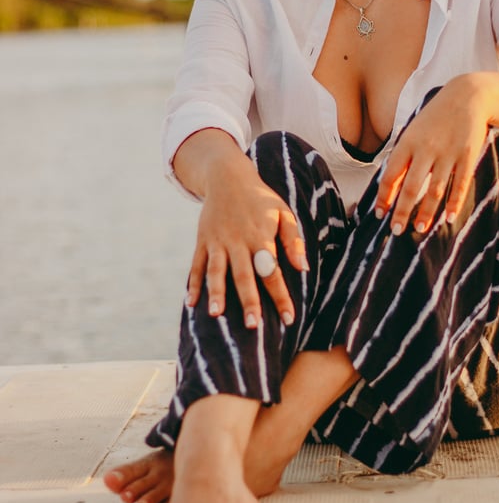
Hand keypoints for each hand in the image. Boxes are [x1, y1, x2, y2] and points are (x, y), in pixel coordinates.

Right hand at [185, 150, 307, 325]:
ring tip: (217, 314)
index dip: (281, 295)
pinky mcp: (202, 240)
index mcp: (261, 236)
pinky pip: (197, 264)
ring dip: (216, 292)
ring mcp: (218, 241)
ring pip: (216, 270)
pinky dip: (193, 283)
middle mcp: (238, 241)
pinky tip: (191, 303)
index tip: (289, 318)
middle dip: (249, 300)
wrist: (228, 177)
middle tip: (254, 326)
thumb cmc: (261, 199)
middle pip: (244, 275)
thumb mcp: (284, 213)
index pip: (272, 271)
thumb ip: (293, 240)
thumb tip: (303, 268)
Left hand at [374, 75, 489, 234]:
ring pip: (434, 189)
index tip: (380, 214)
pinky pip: (460, 184)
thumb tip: (389, 182)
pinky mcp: (467, 156)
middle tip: (396, 231)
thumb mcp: (414, 130)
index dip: (384, 197)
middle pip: (410, 187)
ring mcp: (447, 153)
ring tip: (420, 228)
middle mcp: (425, 149)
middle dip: (402, 211)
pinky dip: (454, 202)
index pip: (391, 175)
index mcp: (407, 143)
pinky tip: (448, 217)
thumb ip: (403, 154)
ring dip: (426, 212)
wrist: (468, 96)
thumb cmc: (436, 116)